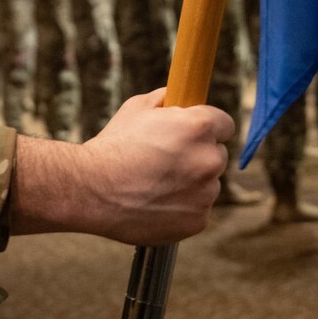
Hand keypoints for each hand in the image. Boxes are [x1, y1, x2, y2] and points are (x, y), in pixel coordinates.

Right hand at [13, 90, 233, 245]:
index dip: (208, 127)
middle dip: (198, 155)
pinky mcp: (197, 220)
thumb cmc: (113, 145)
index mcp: (199, 127)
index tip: (195, 133)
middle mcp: (209, 159)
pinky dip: (182, 208)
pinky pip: (197, 210)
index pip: (225, 124)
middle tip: (168, 160)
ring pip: (207, 185)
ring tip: (155, 184)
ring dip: (190, 183)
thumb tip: (179, 98)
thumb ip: (167, 100)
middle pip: (218, 155)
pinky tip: (156, 202)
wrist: (91, 189)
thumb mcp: (137, 108)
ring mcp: (205, 193)